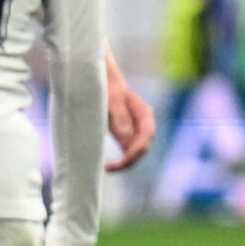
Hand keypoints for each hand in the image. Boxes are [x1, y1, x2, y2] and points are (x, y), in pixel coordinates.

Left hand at [104, 53, 153, 170]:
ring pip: (136, 148)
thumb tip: (126, 143)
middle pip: (143, 146)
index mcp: (143, 114)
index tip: (119, 162)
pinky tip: (110, 160)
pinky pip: (128, 146)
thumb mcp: (110, 101)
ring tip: (109, 166)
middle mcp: (143, 122)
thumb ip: (120, 120)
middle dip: (130, 160)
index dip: (135, 153)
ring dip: (126, 159)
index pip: (145, 138)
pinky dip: (122, 155)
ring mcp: (135, 126)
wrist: (99, 77)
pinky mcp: (126, 129)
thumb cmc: (105, 86)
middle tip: (110, 168)